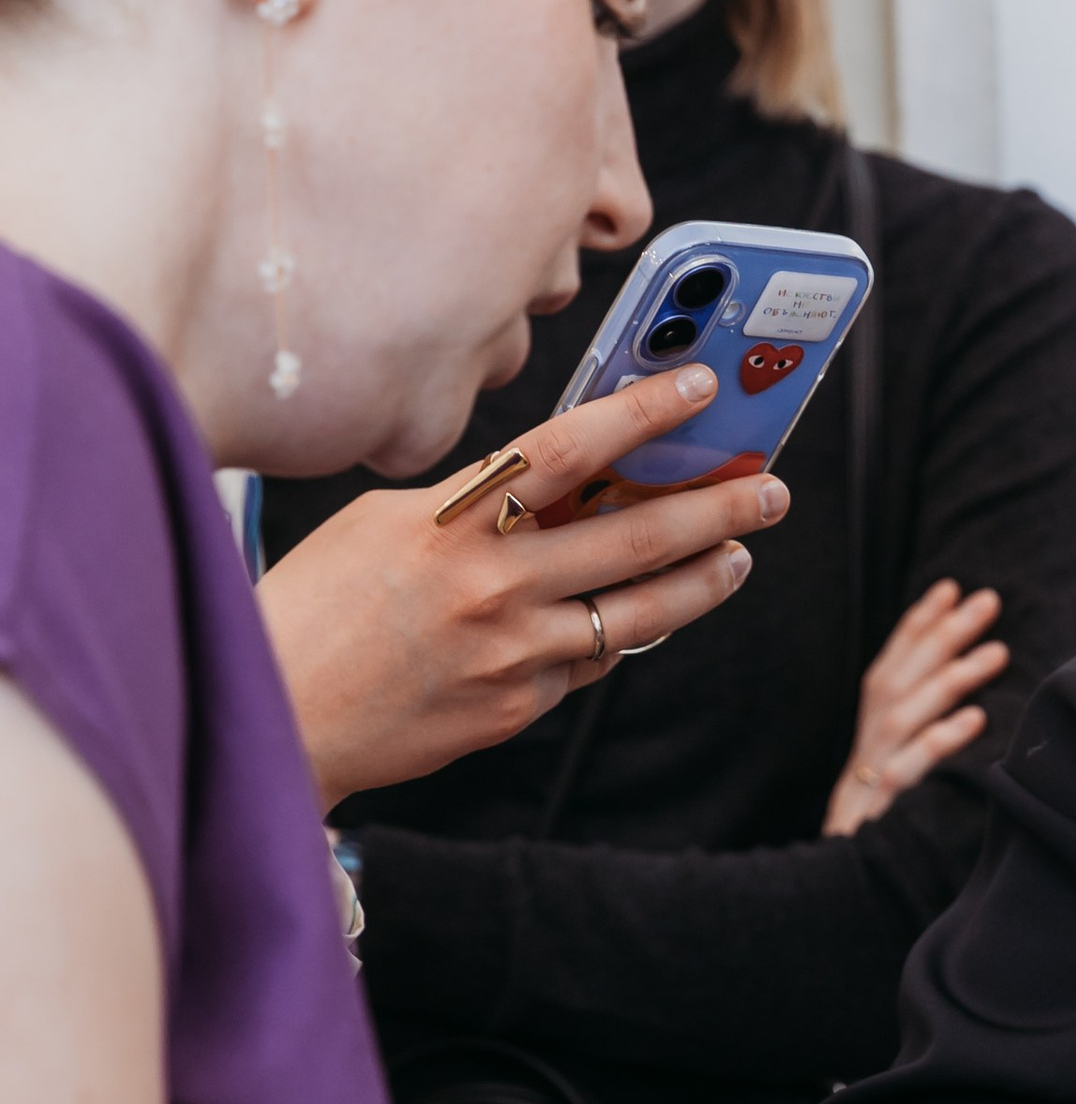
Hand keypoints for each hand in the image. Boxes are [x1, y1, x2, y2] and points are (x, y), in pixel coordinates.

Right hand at [259, 369, 790, 809]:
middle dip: (716, 507)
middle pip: (633, 534)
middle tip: (769, 488)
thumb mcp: (386, 525)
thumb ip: (476, 502)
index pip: (566, 449)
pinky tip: (645, 614)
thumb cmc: (319, 605)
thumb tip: (567, 481)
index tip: (701, 388)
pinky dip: (620, 634)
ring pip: (640, 611)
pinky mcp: (519, 706)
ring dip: (702, 579)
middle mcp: (491, 584)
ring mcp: (512, 651)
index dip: (642, 412)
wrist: (279, 715)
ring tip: (737, 555)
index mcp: (452, 521)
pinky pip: (591, 660)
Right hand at [824, 579, 1007, 834]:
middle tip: (987, 600)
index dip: (917, 626)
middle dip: (941, 634)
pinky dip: (939, 742)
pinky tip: (975, 720)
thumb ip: (919, 741)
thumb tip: (967, 699)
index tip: (951, 587)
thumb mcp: (895, 786)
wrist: (833, 902)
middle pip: (899, 679)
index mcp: (871, 739)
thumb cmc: (877, 839)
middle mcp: (867, 750)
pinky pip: (909, 772)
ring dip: (950, 679)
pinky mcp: (879, 815)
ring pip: (904, 715)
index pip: (891, 667)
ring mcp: (871, 781)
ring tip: (997, 653)